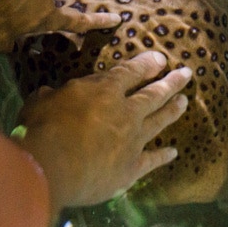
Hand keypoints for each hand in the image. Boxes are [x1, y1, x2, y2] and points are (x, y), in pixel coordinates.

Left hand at [0, 0, 119, 52]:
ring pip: (25, 2)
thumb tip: (4, 48)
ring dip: (12, 11)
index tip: (117, 18)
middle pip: (45, 13)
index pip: (77, 23)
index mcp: (47, 18)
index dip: (97, 23)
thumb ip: (1, 48)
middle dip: (34, 24)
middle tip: (22, 31)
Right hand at [14, 52, 191, 209]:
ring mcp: (133, 140)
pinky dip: (164, 156)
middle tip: (186, 74)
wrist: (55, 166)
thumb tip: (47, 93)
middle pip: (154, 94)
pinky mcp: (131, 168)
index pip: (131, 72)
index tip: (161, 59)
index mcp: (105, 90)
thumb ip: (50, 97)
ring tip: (185, 102)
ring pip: (159, 121)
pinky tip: (173, 153)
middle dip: (171, 82)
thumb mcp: (41, 103)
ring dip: (173, 110)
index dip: (147, 64)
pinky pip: (152, 160)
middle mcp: (126, 112)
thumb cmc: (44, 128)